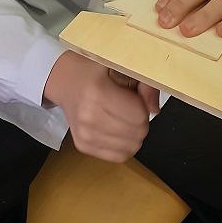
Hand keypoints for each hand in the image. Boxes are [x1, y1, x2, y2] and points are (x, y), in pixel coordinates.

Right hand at [43, 51, 158, 161]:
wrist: (65, 81)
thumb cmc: (95, 71)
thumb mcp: (121, 66)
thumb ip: (144, 83)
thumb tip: (155, 110)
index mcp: (98, 92)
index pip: (139, 115)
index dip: (143, 106)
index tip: (134, 97)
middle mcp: (88, 116)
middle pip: (137, 133)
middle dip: (141, 121)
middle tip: (128, 107)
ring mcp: (84, 134)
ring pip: (131, 148)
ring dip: (133, 134)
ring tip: (122, 118)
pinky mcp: (83, 146)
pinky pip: (120, 156)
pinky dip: (124, 145)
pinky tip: (117, 130)